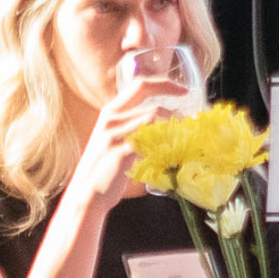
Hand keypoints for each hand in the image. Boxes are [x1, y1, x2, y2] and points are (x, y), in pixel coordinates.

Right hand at [63, 80, 184, 216]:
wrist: (88, 193)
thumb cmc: (106, 166)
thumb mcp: (114, 138)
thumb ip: (134, 126)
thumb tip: (166, 121)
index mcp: (111, 111)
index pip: (140, 85)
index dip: (165, 84)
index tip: (184, 91)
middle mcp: (110, 119)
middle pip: (151, 103)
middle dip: (175, 109)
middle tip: (190, 119)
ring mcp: (113, 135)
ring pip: (153, 121)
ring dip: (174, 129)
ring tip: (185, 139)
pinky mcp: (119, 153)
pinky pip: (148, 143)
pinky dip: (165, 145)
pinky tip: (172, 153)